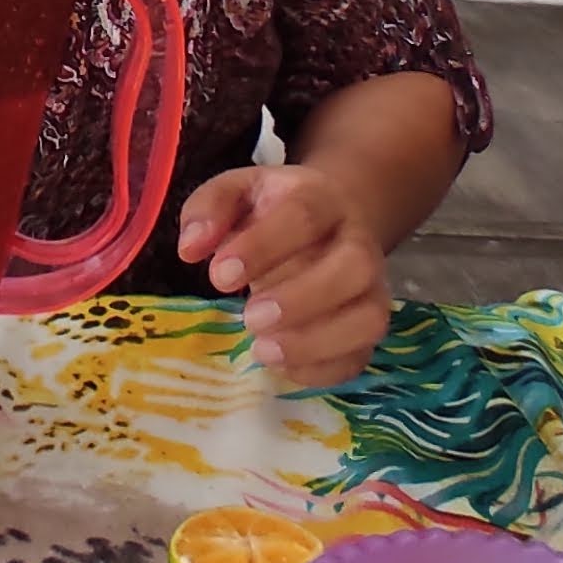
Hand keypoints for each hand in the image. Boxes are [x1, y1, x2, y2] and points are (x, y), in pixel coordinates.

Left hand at [176, 162, 391, 389]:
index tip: (218, 277)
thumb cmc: (274, 212)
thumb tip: (191, 248)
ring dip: (316, 342)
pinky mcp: (367, 327)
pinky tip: (281, 367)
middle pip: (355, 266)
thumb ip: (209, 209)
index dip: (263, 247)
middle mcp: (358, 242)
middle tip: (249, 319)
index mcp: (322, 199)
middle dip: (301, 298)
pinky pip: (359, 356)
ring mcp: (371, 287)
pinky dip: (322, 369)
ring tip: (262, 350)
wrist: (329, 221)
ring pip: (369, 317)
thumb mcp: (238, 193)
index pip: (304, 215)